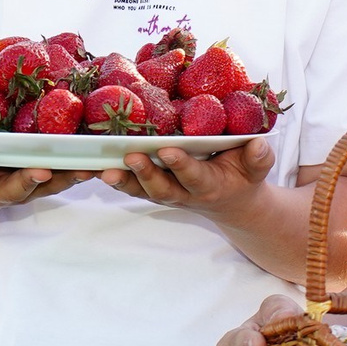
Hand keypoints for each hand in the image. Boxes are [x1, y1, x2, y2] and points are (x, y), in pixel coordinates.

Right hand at [0, 130, 89, 212]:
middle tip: (42, 170)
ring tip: (89, 168)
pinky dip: (83, 170)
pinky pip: (65, 178)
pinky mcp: (42, 182)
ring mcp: (21, 188)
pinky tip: (106, 159)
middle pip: (13, 190)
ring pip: (46, 187)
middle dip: (26, 181)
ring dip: (67, 180)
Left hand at [97, 138, 274, 218]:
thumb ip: (258, 158)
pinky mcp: (149, 188)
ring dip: (121, 180)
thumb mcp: (256, 168)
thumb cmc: (242, 176)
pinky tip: (88, 168)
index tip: (169, 150)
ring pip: (139, 190)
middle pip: (160, 189)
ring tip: (102, 170)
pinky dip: (109, 178)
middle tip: (131, 157)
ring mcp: (163, 193)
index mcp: (209, 186)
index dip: (181, 166)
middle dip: (145, 174)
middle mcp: (182, 194)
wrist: (231, 201)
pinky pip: (127, 185)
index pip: (193, 177)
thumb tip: (257, 144)